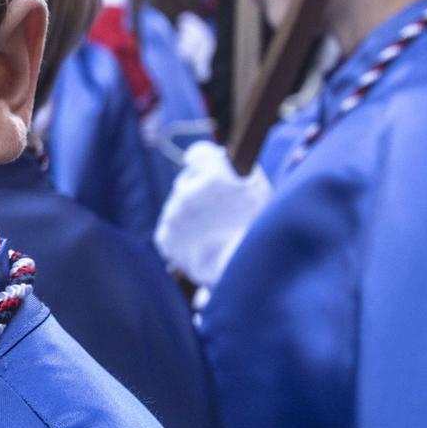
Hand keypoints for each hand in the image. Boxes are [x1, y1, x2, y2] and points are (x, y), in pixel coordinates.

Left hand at [154, 141, 272, 296]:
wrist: (247, 273)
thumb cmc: (260, 231)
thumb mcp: (259, 190)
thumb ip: (237, 170)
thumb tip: (213, 159)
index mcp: (216, 173)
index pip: (199, 154)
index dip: (205, 161)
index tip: (208, 167)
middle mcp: (189, 190)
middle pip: (186, 182)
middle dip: (199, 192)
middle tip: (220, 211)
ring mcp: (174, 215)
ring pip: (177, 206)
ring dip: (191, 215)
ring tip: (215, 233)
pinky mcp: (166, 237)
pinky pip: (170, 227)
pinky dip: (182, 234)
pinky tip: (200, 243)